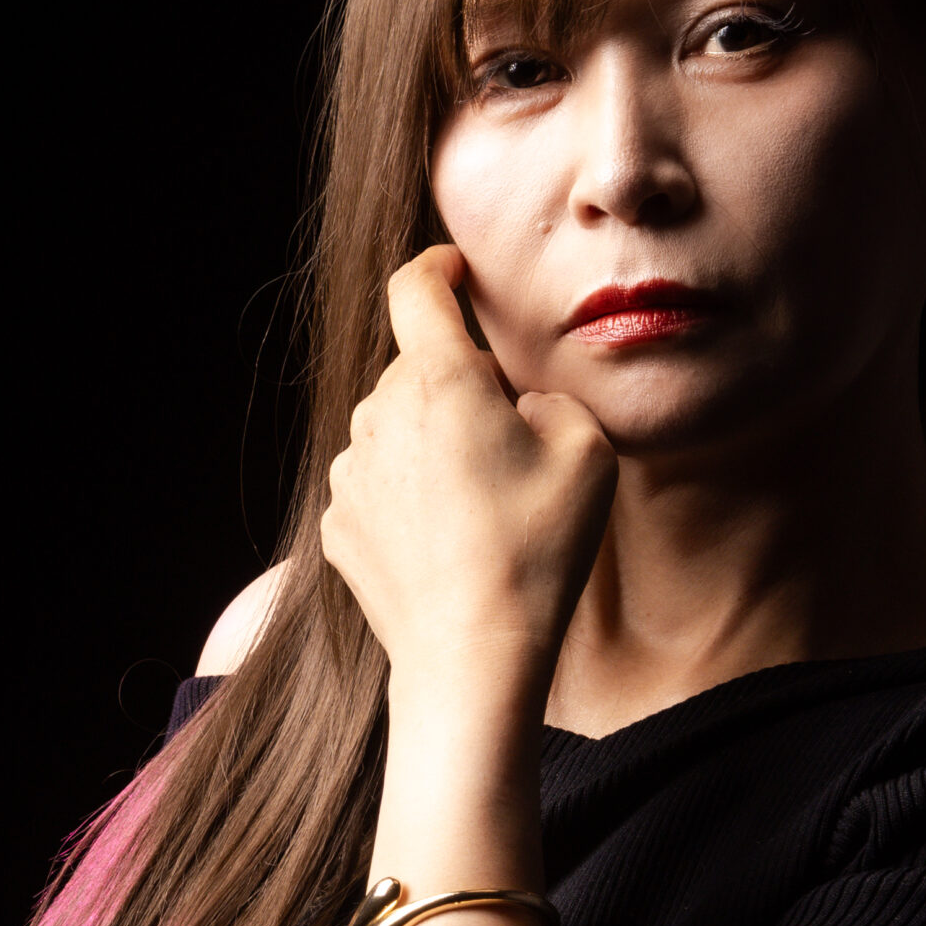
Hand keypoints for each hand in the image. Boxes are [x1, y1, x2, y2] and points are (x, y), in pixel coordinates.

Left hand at [320, 247, 616, 698]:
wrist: (471, 657)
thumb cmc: (536, 552)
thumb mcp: (587, 453)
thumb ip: (551, 399)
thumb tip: (519, 404)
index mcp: (440, 380)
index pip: (416, 287)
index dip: (438, 268)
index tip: (455, 272)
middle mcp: (379, 415)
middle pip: (416, 371)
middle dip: (458, 387)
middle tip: (510, 441)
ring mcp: (351, 473)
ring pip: (394, 431)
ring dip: (431, 446)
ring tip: (483, 508)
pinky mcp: (338, 526)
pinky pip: (378, 488)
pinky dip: (408, 499)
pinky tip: (449, 544)